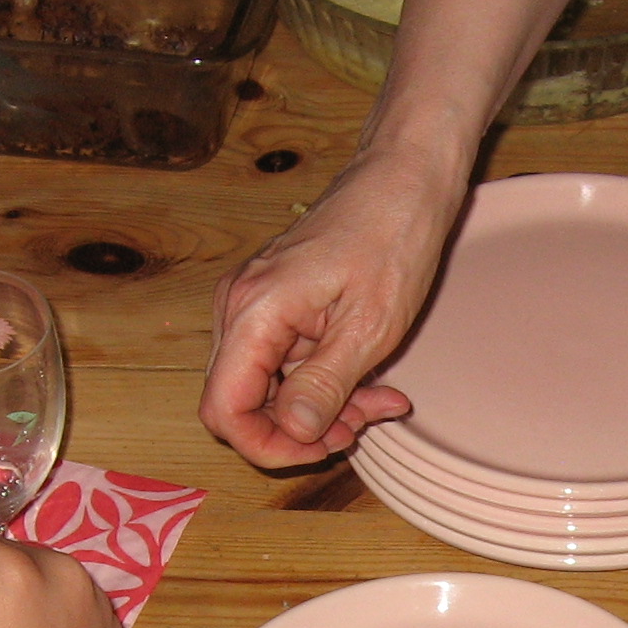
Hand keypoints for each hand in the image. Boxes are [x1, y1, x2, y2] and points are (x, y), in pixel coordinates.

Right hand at [202, 146, 463, 467]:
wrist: (403, 178)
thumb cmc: (392, 237)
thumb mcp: (369, 326)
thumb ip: (324, 384)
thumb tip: (291, 432)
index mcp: (254, 312)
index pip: (224, 410)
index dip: (266, 445)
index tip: (321, 448)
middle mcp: (239, 309)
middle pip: (242, 403)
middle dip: (302, 429)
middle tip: (362, 423)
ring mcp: (255, 305)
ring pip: (268, 389)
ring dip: (320, 408)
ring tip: (377, 402)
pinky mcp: (276, 304)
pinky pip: (285, 363)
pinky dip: (323, 382)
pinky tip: (369, 383)